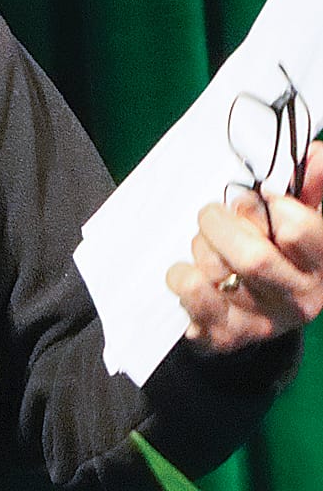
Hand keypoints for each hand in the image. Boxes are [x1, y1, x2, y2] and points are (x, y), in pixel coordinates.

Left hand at [168, 139, 322, 353]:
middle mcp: (301, 299)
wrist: (256, 311)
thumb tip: (314, 154)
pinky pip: (193, 298)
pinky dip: (181, 276)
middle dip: (219, 225)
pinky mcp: (227, 336)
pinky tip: (186, 272)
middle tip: (213, 215)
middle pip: (251, 257)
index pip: (297, 229)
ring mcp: (264, 322)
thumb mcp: (300, 217)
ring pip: (216, 272)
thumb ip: (310, 185)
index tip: (259, 199)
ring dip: (199, 247)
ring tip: (206, 246)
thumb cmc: (277, 251)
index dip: (268, 204)